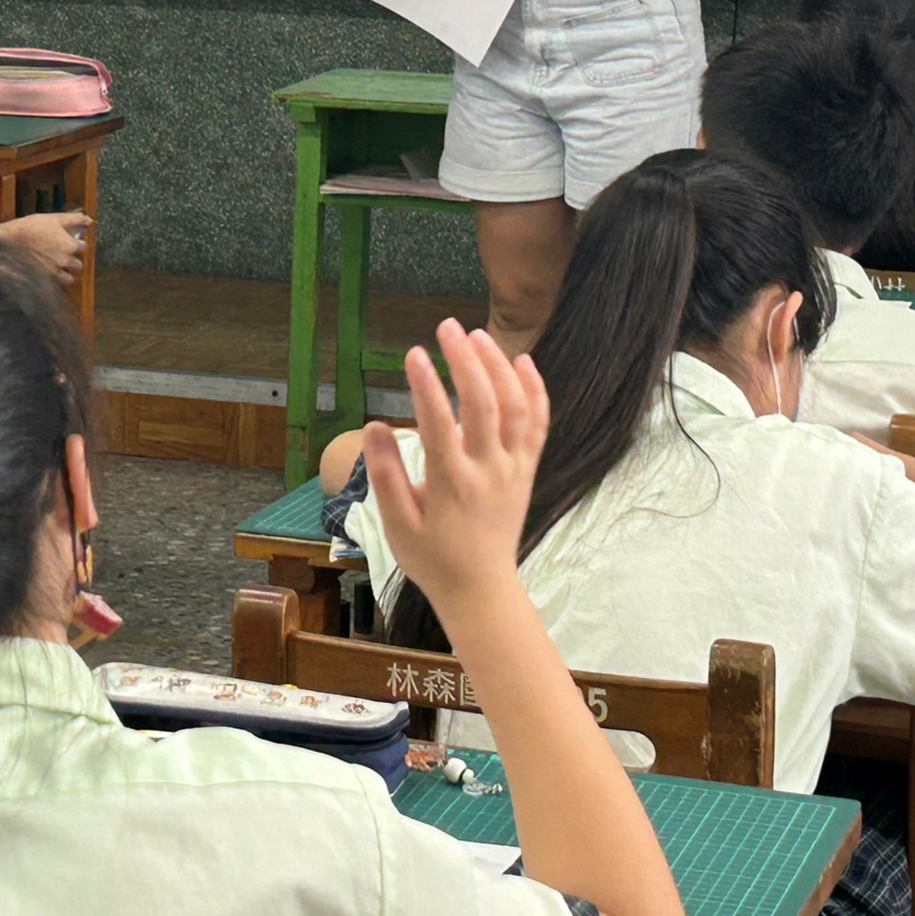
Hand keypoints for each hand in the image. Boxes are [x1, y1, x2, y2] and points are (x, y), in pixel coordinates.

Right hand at [0, 210, 90, 285]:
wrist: (8, 242)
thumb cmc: (31, 227)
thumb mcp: (54, 218)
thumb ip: (74, 219)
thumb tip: (90, 220)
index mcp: (70, 246)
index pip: (84, 247)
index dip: (78, 243)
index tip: (71, 242)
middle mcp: (65, 262)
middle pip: (79, 266)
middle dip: (74, 261)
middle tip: (65, 256)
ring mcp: (55, 273)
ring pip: (69, 280)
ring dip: (67, 274)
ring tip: (59, 268)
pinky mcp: (44, 281)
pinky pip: (56, 286)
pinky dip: (55, 282)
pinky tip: (49, 275)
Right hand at [360, 320, 549, 616]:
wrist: (481, 588)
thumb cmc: (432, 557)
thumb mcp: (396, 524)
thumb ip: (386, 474)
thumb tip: (376, 425)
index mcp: (452, 484)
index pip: (439, 424)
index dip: (426, 386)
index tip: (414, 354)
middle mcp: (488, 471)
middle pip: (484, 405)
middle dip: (466, 360)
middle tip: (447, 327)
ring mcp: (513, 469)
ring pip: (515, 408)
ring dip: (499, 367)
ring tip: (477, 335)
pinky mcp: (527, 470)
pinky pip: (538, 425)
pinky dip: (534, 390)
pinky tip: (522, 361)